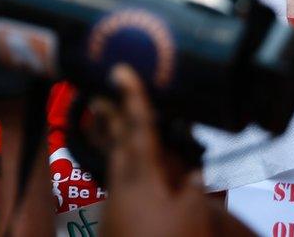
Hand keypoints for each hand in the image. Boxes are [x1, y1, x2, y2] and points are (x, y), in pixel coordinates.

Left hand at [100, 65, 212, 236]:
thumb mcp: (195, 218)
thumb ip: (195, 190)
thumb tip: (195, 172)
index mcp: (142, 179)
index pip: (139, 129)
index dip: (133, 98)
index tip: (121, 71)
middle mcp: (123, 188)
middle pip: (115, 144)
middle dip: (109, 117)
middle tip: (98, 93)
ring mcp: (116, 208)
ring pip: (114, 165)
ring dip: (112, 141)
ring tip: (105, 121)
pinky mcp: (115, 225)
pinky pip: (119, 184)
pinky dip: (122, 168)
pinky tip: (126, 171)